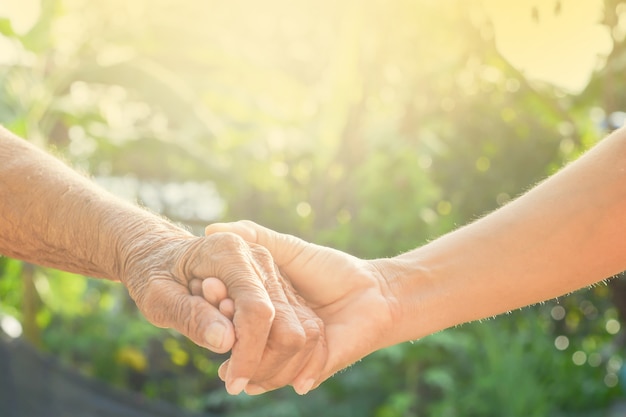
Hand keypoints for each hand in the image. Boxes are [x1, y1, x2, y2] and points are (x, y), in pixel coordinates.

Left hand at [120, 231, 324, 394]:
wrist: (162, 253)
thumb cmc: (153, 272)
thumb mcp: (156, 295)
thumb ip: (190, 315)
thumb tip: (226, 342)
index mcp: (231, 252)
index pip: (258, 310)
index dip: (249, 353)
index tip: (232, 383)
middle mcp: (260, 259)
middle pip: (287, 324)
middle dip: (265, 363)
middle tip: (233, 380)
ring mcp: (274, 273)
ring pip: (301, 331)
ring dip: (275, 365)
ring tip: (236, 370)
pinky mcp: (279, 289)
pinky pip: (298, 329)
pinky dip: (280, 357)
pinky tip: (250, 364)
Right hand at [205, 221, 399, 392]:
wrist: (376, 291)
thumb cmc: (332, 269)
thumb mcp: (288, 250)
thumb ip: (256, 238)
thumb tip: (212, 229)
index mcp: (266, 313)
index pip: (231, 319)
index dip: (215, 309)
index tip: (204, 292)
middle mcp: (276, 336)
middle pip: (240, 349)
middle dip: (226, 341)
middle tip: (217, 325)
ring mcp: (295, 354)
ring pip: (260, 370)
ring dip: (246, 364)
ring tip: (234, 354)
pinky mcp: (315, 367)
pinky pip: (289, 379)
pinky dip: (272, 378)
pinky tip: (256, 378)